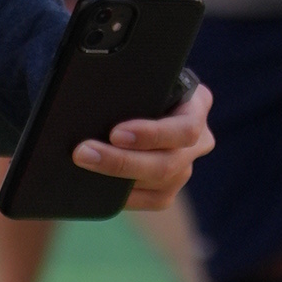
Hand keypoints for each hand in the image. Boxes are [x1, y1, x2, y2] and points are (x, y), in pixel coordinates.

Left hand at [79, 75, 214, 215]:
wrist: (131, 106)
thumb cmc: (135, 86)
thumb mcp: (140, 80)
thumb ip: (133, 87)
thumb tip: (93, 91)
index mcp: (197, 104)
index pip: (186, 127)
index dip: (151, 135)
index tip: (115, 134)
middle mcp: (199, 140)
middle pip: (167, 162)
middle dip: (121, 160)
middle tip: (84, 152)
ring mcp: (186, 167)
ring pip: (157, 183)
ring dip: (115, 176)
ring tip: (82, 162)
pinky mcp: (168, 191)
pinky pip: (149, 201)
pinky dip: (122, 194)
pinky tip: (96, 183)